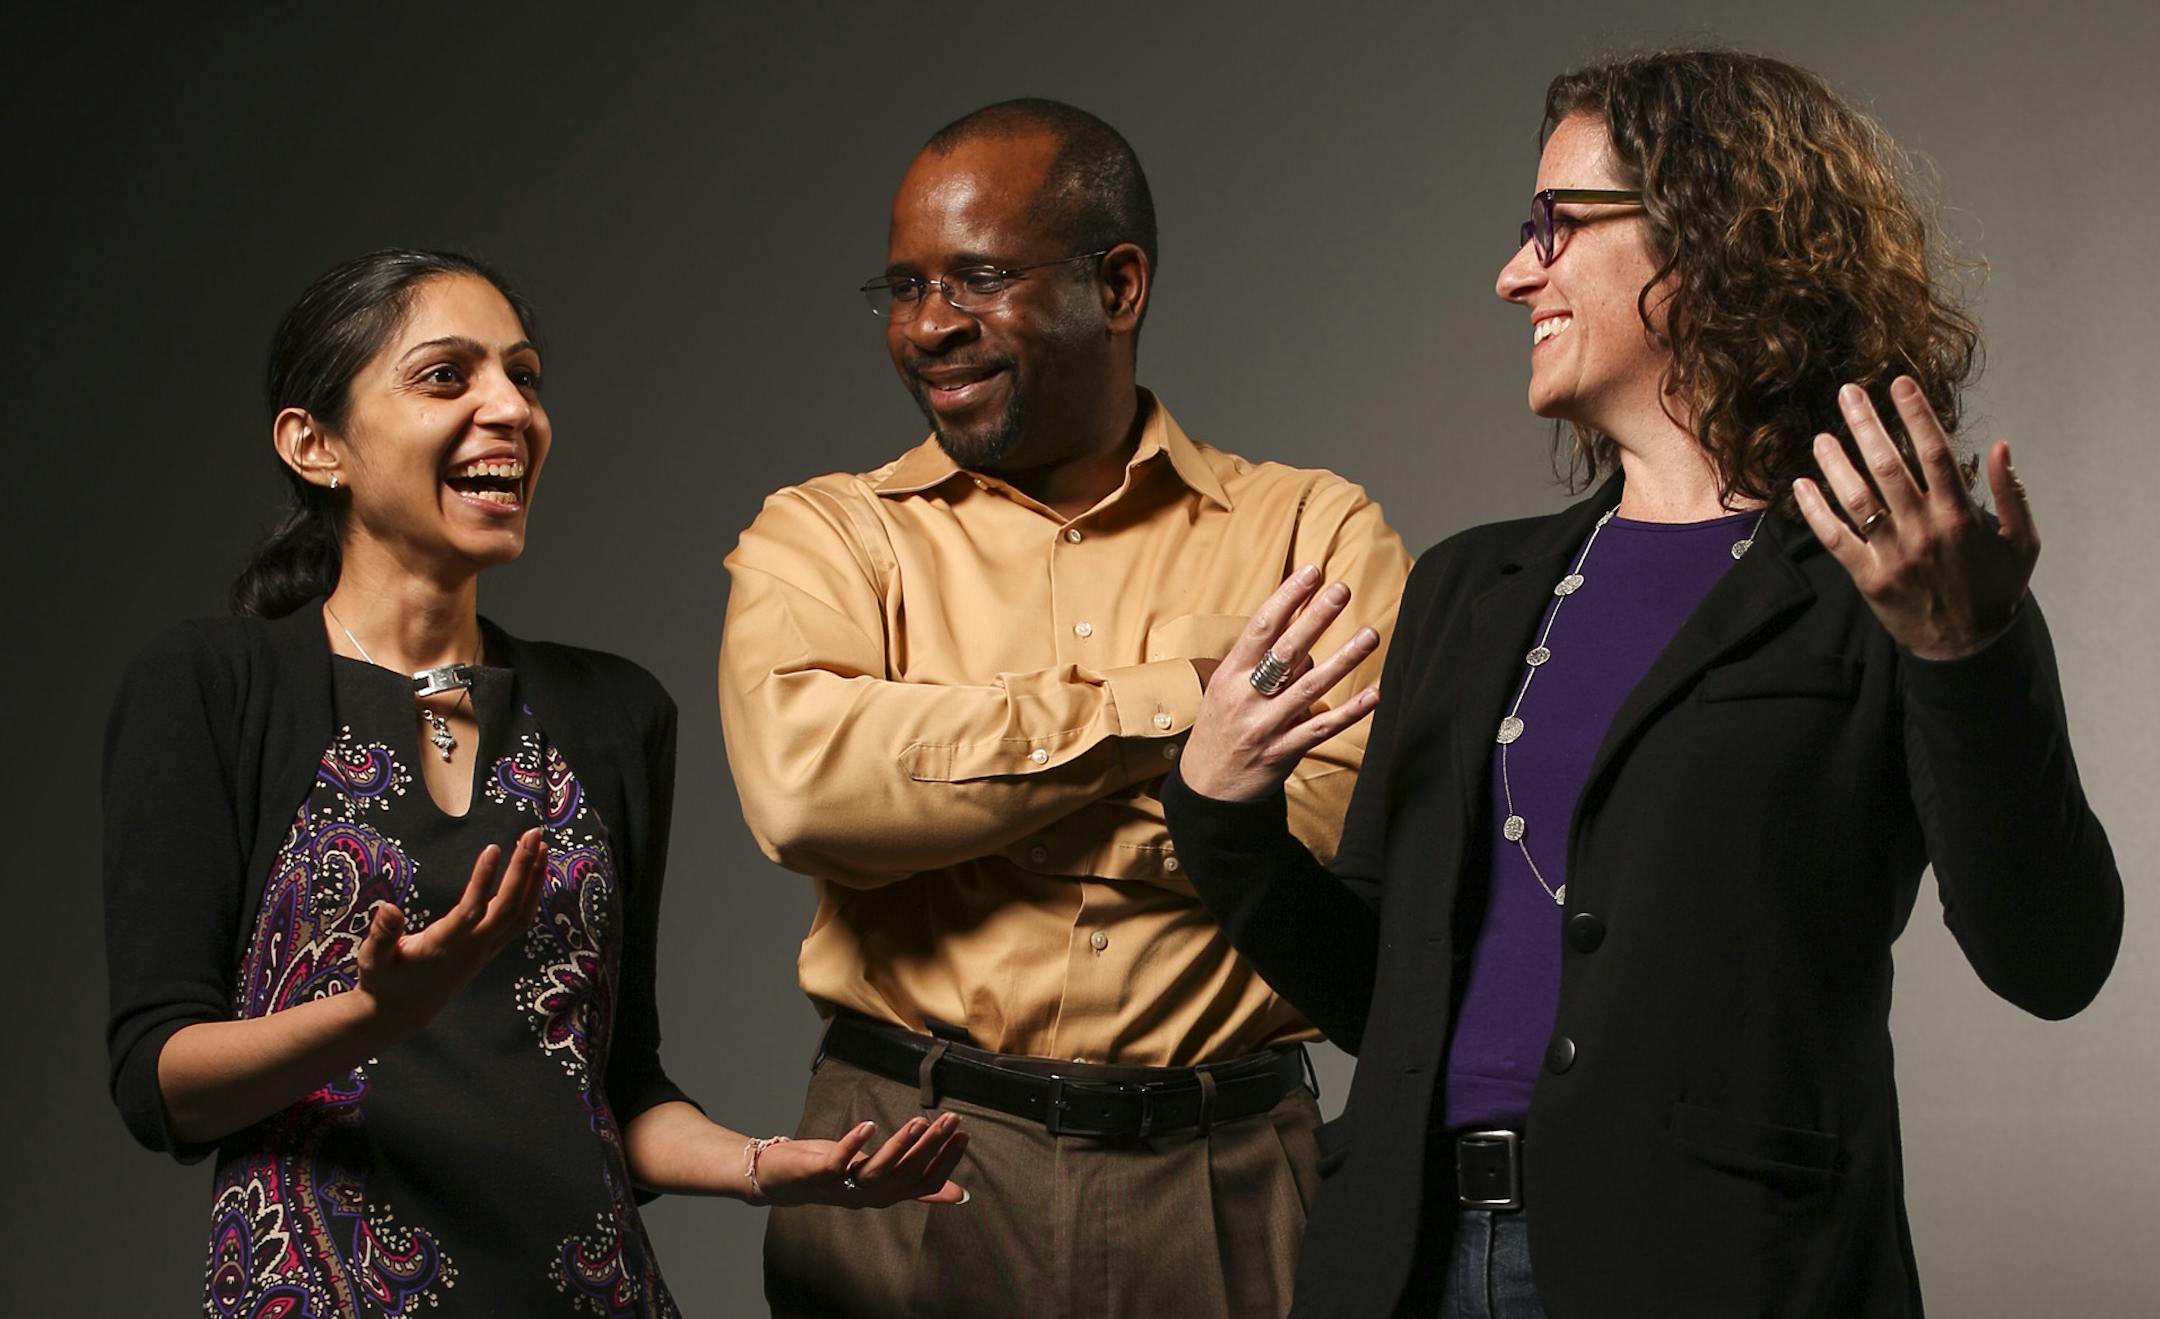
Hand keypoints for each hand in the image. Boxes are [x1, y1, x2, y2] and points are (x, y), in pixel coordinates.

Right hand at [355, 827, 547, 1037]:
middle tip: (533, 833)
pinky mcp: (489, 950)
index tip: (493, 848)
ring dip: (533, 879)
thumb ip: (381, 936)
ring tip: (541, 844)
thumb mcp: (372, 960)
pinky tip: (534, 871)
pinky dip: (531, 894)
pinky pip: (519, 921)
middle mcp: (471, 949)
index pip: (471, 912)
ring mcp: (485, 951)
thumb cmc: (384, 982)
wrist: (402, 1013)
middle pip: (507, 909)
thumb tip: (388, 908)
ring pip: (520, 915)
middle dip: (522, 870)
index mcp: (443, 947)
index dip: (483, 881)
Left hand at [758, 1113, 969, 1207]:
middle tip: (953, 1119)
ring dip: (900, 1145)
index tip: (964, 1134)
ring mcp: (844, 1185)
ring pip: (878, 1169)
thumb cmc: (835, 1176)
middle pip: (906, 1173)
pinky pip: (839, 1161)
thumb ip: (916, 1187)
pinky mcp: (820, 1173)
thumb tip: (958, 1195)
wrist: (780, 1182)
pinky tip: (869, 1125)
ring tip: (921, 1122)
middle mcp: (869, 1194)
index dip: (946, 1161)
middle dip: (932, 1145)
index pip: (925, 1181)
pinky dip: (853, 1144)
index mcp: (886, 1193)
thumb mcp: (880, 1179)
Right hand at [1178, 565, 1380, 801]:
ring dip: (1343, 660)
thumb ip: (1263, 667)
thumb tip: (1308, 648)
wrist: (1206, 789)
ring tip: (1370, 634)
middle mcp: (1246, 697)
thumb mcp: (1228, 692)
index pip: (1260, 628)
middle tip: (1341, 590)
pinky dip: (1349, 712)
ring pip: (1310, 688)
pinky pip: (1321, 729)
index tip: (1311, 572)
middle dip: (1315, 618)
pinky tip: (1374, 694)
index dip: (1287, 598)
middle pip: (1286, 651)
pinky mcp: (1283, 752)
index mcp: (1230, 675)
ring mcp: (1265, 726)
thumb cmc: (1220, 729)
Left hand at [1792, 378, 2038, 660]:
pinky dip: (1815, 511)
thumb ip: (2012, 493)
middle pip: (1889, 466)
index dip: (1916, 415)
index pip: (1935, 453)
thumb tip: (2000, 446)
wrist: (1966, 648)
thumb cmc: (1996, 589)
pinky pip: (1835, 539)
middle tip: (1848, 393)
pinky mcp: (1867, 577)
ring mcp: (1892, 554)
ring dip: (1836, 464)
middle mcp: (1923, 530)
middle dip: (1867, 425)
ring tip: (1822, 435)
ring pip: (1857, 499)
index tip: (1899, 384)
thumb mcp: (2020, 541)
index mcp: (1960, 515)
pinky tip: (1800, 485)